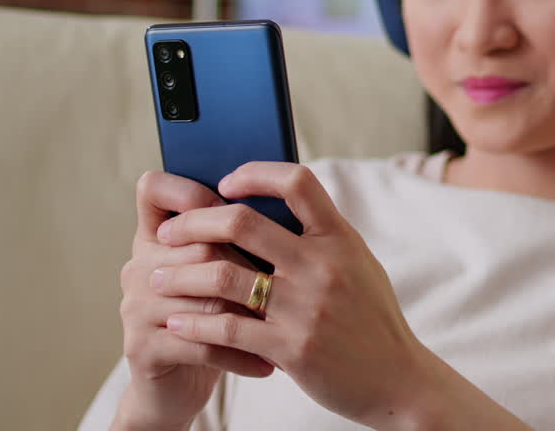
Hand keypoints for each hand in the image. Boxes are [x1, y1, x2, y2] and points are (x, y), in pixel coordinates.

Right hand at [115, 170, 275, 429]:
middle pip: (199, 245)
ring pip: (204, 295)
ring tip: (290, 322)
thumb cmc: (216, 320)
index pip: (153, 189)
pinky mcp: (143, 348)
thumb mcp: (224, 275)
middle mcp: (138, 266)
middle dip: (249, 264)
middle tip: (288, 279)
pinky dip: (241, 354)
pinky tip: (269, 363)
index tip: (231, 192)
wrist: (178, 388)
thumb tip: (293, 210)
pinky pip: (201, 343)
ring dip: (251, 311)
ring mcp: (135, 307)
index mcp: (156, 238)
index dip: (188, 188)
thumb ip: (241, 242)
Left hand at [150, 162, 427, 428]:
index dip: (254, 173)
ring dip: (179, 275)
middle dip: (192, 222)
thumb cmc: (372, 320)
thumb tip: (270, 207)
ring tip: (155, 279)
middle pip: (242, 222)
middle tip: (167, 232)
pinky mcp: (291, 348)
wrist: (398, 381)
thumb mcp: (358, 266)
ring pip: (222, 275)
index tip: (223, 183)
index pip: (296, 181)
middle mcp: (322, 265)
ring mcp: (306, 307)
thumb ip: (320, 238)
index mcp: (340, 238)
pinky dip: (193, 324)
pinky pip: (226, 328)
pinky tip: (175, 322)